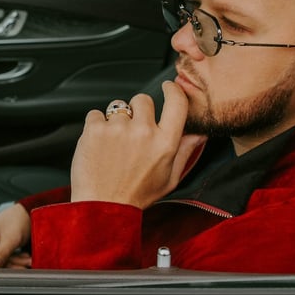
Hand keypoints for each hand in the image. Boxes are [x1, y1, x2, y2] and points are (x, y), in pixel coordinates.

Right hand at [0, 203, 31, 268]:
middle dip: (10, 263)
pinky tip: (25, 258)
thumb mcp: (11, 237)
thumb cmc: (19, 218)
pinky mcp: (3, 248)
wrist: (31, 213)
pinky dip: (17, 260)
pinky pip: (8, 259)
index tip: (2, 267)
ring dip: (16, 262)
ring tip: (27, 260)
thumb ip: (2, 253)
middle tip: (21, 265)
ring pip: (3, 261)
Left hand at [69, 81, 206, 208]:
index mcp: (165, 143)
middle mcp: (143, 132)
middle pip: (143, 99)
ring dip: (115, 121)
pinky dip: (96, 126)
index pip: (176, 102)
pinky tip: (99, 146)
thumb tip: (200, 133)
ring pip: (118, 107)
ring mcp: (118, 128)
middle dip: (138, 111)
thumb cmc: (135, 195)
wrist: (102, 208)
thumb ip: (185, 152)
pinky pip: (96, 114)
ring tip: (113, 146)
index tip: (168, 87)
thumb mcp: (169, 178)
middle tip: (132, 133)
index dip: (172, 90)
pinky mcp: (95, 128)